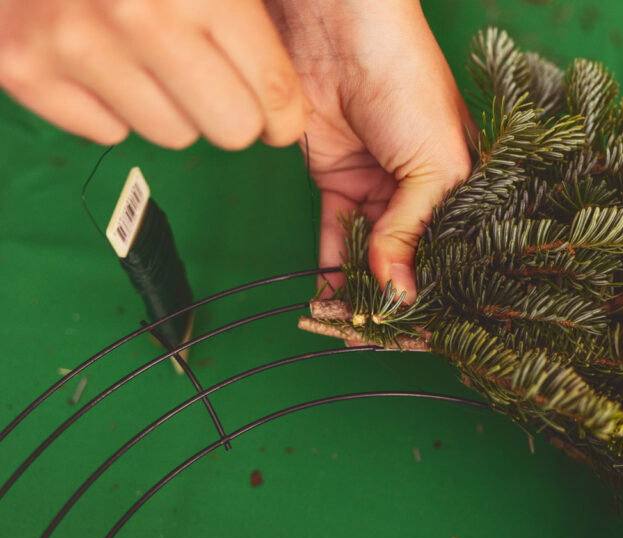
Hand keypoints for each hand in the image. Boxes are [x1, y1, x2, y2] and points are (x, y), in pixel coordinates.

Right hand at [0, 0, 307, 148]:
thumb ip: (249, 10)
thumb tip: (291, 92)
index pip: (272, 90)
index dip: (285, 114)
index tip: (281, 118)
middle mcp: (138, 18)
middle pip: (231, 129)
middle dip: (233, 113)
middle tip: (218, 88)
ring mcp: (74, 46)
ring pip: (172, 135)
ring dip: (172, 108)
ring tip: (152, 60)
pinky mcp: (24, 70)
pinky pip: (107, 133)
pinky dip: (112, 108)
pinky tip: (105, 64)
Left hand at [267, 0, 472, 302]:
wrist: (344, 37)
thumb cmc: (410, 85)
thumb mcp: (434, 166)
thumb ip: (411, 231)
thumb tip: (398, 294)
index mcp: (463, 187)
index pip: (455, 253)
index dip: (441, 292)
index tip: (423, 332)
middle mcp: (422, 193)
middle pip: (409, 260)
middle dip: (394, 299)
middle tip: (380, 336)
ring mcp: (379, 188)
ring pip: (370, 254)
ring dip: (358, 288)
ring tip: (350, 326)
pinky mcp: (337, 182)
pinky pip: (336, 235)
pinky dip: (330, 266)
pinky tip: (329, 299)